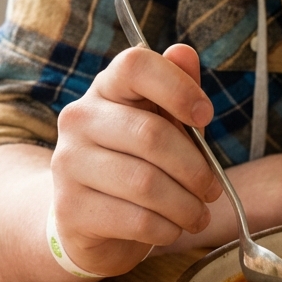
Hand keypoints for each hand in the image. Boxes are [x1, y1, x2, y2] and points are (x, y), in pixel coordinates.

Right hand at [50, 44, 221, 276]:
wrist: (89, 218)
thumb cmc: (137, 161)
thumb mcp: (164, 122)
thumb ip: (178, 89)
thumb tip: (185, 53)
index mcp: (106, 88)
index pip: (136, 65)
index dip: (178, 87)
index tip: (206, 116)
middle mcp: (79, 118)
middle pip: (151, 135)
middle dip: (195, 168)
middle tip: (213, 189)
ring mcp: (68, 163)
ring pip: (146, 183)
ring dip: (185, 205)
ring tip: (198, 214)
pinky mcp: (70, 208)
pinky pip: (134, 219)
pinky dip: (165, 228)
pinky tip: (172, 229)